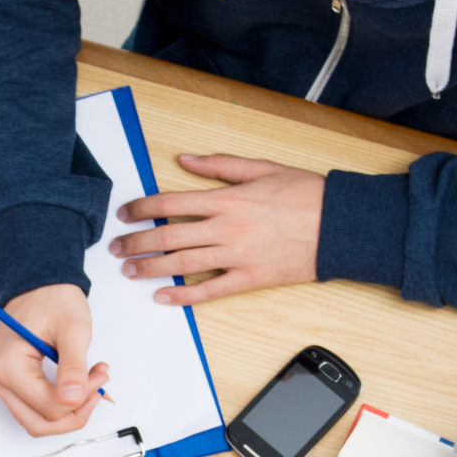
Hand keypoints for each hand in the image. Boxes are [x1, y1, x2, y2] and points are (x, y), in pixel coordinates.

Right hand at [0, 284, 109, 436]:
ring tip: (90, 383)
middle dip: (75, 412)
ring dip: (68, 412)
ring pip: (36, 422)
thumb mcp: (73, 330)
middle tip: (98, 386)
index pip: (49, 406)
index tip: (100, 373)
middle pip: (39, 423)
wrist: (40, 285)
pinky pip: (34, 409)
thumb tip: (73, 399)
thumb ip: (73, 367)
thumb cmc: (54, 300)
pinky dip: (58, 405)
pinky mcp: (8, 382)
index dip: (82, 397)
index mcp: (8, 365)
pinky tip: (76, 384)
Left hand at [109, 154, 323, 305]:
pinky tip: (163, 297)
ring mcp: (237, 256)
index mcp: (228, 199)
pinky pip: (209, 291)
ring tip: (129, 271)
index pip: (171, 203)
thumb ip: (220, 166)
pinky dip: (183, 296)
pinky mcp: (250, 279)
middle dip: (136, 242)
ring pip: (182, 265)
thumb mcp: (262, 168)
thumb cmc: (305, 195)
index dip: (142, 208)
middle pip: (168, 236)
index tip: (124, 214)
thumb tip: (185, 159)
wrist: (340, 225)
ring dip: (150, 268)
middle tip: (116, 247)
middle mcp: (227, 228)